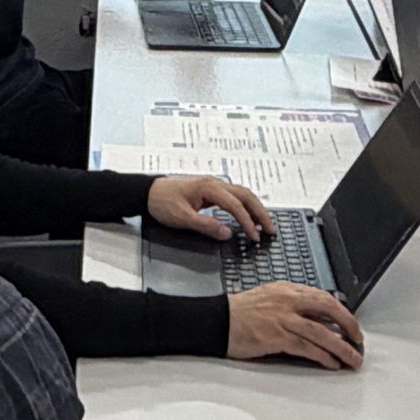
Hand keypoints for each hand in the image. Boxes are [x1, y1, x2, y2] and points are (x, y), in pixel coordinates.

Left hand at [146, 174, 274, 241]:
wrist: (148, 192)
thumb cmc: (162, 202)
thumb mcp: (182, 217)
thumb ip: (205, 225)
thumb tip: (227, 233)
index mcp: (209, 187)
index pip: (235, 205)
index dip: (247, 221)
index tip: (255, 236)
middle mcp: (214, 183)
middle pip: (245, 195)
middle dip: (260, 212)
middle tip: (271, 229)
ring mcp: (213, 186)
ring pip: (242, 195)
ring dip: (255, 209)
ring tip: (265, 225)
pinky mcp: (211, 191)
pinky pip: (234, 198)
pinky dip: (245, 207)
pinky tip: (248, 218)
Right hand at [227, 282, 365, 370]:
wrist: (217, 320)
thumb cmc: (240, 312)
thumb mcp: (269, 298)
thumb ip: (292, 305)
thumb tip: (316, 320)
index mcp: (287, 289)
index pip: (322, 296)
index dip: (341, 311)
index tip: (350, 324)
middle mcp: (288, 300)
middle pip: (328, 309)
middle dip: (348, 325)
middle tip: (358, 339)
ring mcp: (283, 318)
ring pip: (322, 332)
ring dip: (342, 347)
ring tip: (353, 358)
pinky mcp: (277, 336)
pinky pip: (307, 347)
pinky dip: (323, 356)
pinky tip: (331, 363)